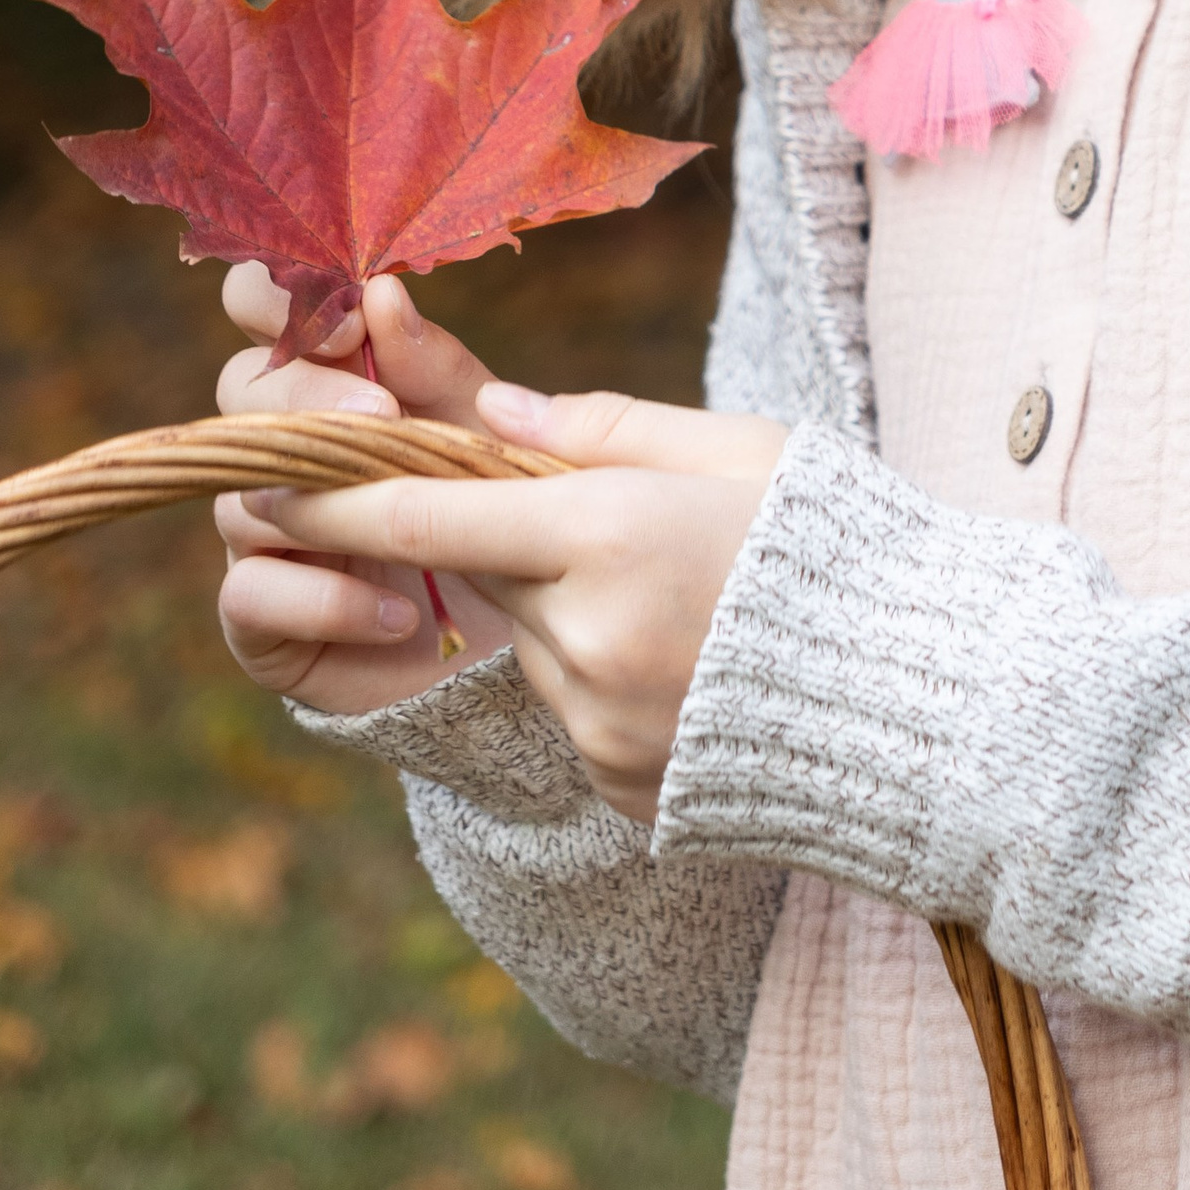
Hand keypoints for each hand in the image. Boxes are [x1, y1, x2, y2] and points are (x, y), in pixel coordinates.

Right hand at [214, 268, 517, 715]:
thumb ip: (436, 367)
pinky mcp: (261, 619)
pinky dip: (326, 602)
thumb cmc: (495, 510)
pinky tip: (400, 615)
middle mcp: (280, 447)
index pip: (259, 305)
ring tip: (411, 521)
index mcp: (327, 377)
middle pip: (236, 388)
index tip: (351, 318)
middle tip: (381, 412)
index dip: (280, 300)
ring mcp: (262, 533)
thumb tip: (383, 292)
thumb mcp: (479, 430)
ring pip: (239, 492)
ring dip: (322, 503)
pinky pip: (248, 595)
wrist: (515, 638)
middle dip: (303, 393)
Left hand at [249, 385, 789, 821]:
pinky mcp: (617, 782)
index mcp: (609, 529)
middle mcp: (586, 633)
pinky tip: (701, 665)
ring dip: (577, 615)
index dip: (334, 497)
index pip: (427, 509)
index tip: (266, 481)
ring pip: (535, 646)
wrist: (922, 697)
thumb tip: (490, 406)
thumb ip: (601, 425)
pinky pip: (578, 714)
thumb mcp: (736, 447)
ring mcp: (598, 721)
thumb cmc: (834, 541)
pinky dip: (614, 679)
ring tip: (694, 605)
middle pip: (488, 574)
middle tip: (606, 532)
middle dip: (514, 547)